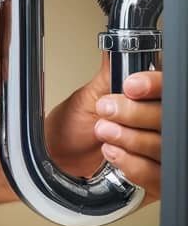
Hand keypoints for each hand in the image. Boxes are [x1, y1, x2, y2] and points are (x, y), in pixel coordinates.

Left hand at [46, 54, 161, 199]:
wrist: (57, 157)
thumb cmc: (72, 126)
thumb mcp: (89, 95)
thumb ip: (109, 75)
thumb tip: (114, 47)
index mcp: (149, 98)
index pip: (168, 87)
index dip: (155, 85)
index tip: (130, 87)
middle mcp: (160, 124)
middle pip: (168, 117)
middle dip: (134, 114)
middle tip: (105, 112)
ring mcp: (160, 151)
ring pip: (164, 146)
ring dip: (129, 139)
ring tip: (104, 133)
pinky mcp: (156, 178)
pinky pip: (157, 174)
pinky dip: (132, 164)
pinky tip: (112, 155)